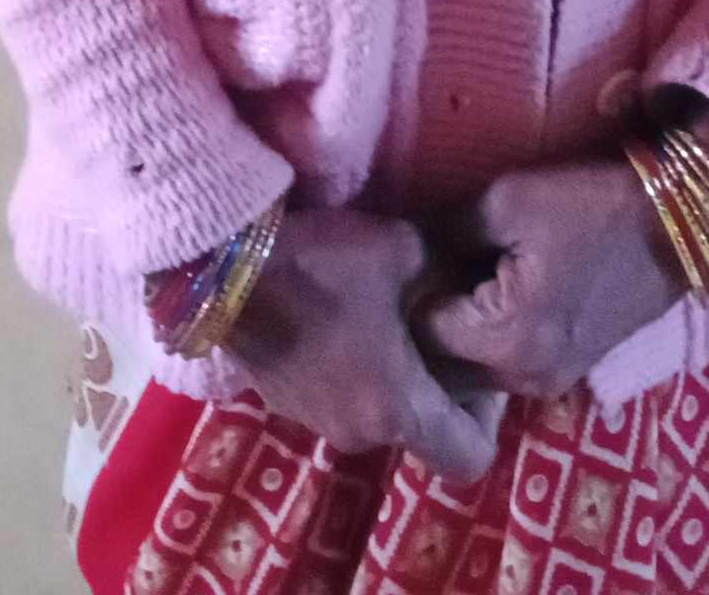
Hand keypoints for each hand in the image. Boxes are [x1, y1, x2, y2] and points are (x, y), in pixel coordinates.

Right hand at [223, 208, 504, 485]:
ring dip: (387, 374)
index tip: (482, 374)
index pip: (468, 459)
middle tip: (438, 327)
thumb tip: (457, 270)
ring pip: (374, 411)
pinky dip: (349, 367)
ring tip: (385, 313)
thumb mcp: (402, 248)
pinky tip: (339, 313)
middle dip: (434, 385)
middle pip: (418, 429)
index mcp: (396, 408)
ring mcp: (313, 419)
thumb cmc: (322, 261)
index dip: (487, 420)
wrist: (221, 262)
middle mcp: (358, 431)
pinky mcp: (280, 399)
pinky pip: (335, 395)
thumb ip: (441, 269)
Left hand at [417, 154, 681, 399]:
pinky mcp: (566, 370)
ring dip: (454, 332)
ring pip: (471, 371)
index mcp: (503, 342)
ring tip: (449, 276)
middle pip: (442, 365)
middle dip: (423, 322)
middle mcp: (522, 381)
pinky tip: (483, 291)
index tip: (400, 256)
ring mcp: (548, 383)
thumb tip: (399, 244)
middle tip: (418, 269)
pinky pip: (503, 366)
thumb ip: (443, 232)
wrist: (678, 222)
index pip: (418, 333)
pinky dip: (485, 338)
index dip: (404, 291)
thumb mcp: (506, 202)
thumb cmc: (588, 205)